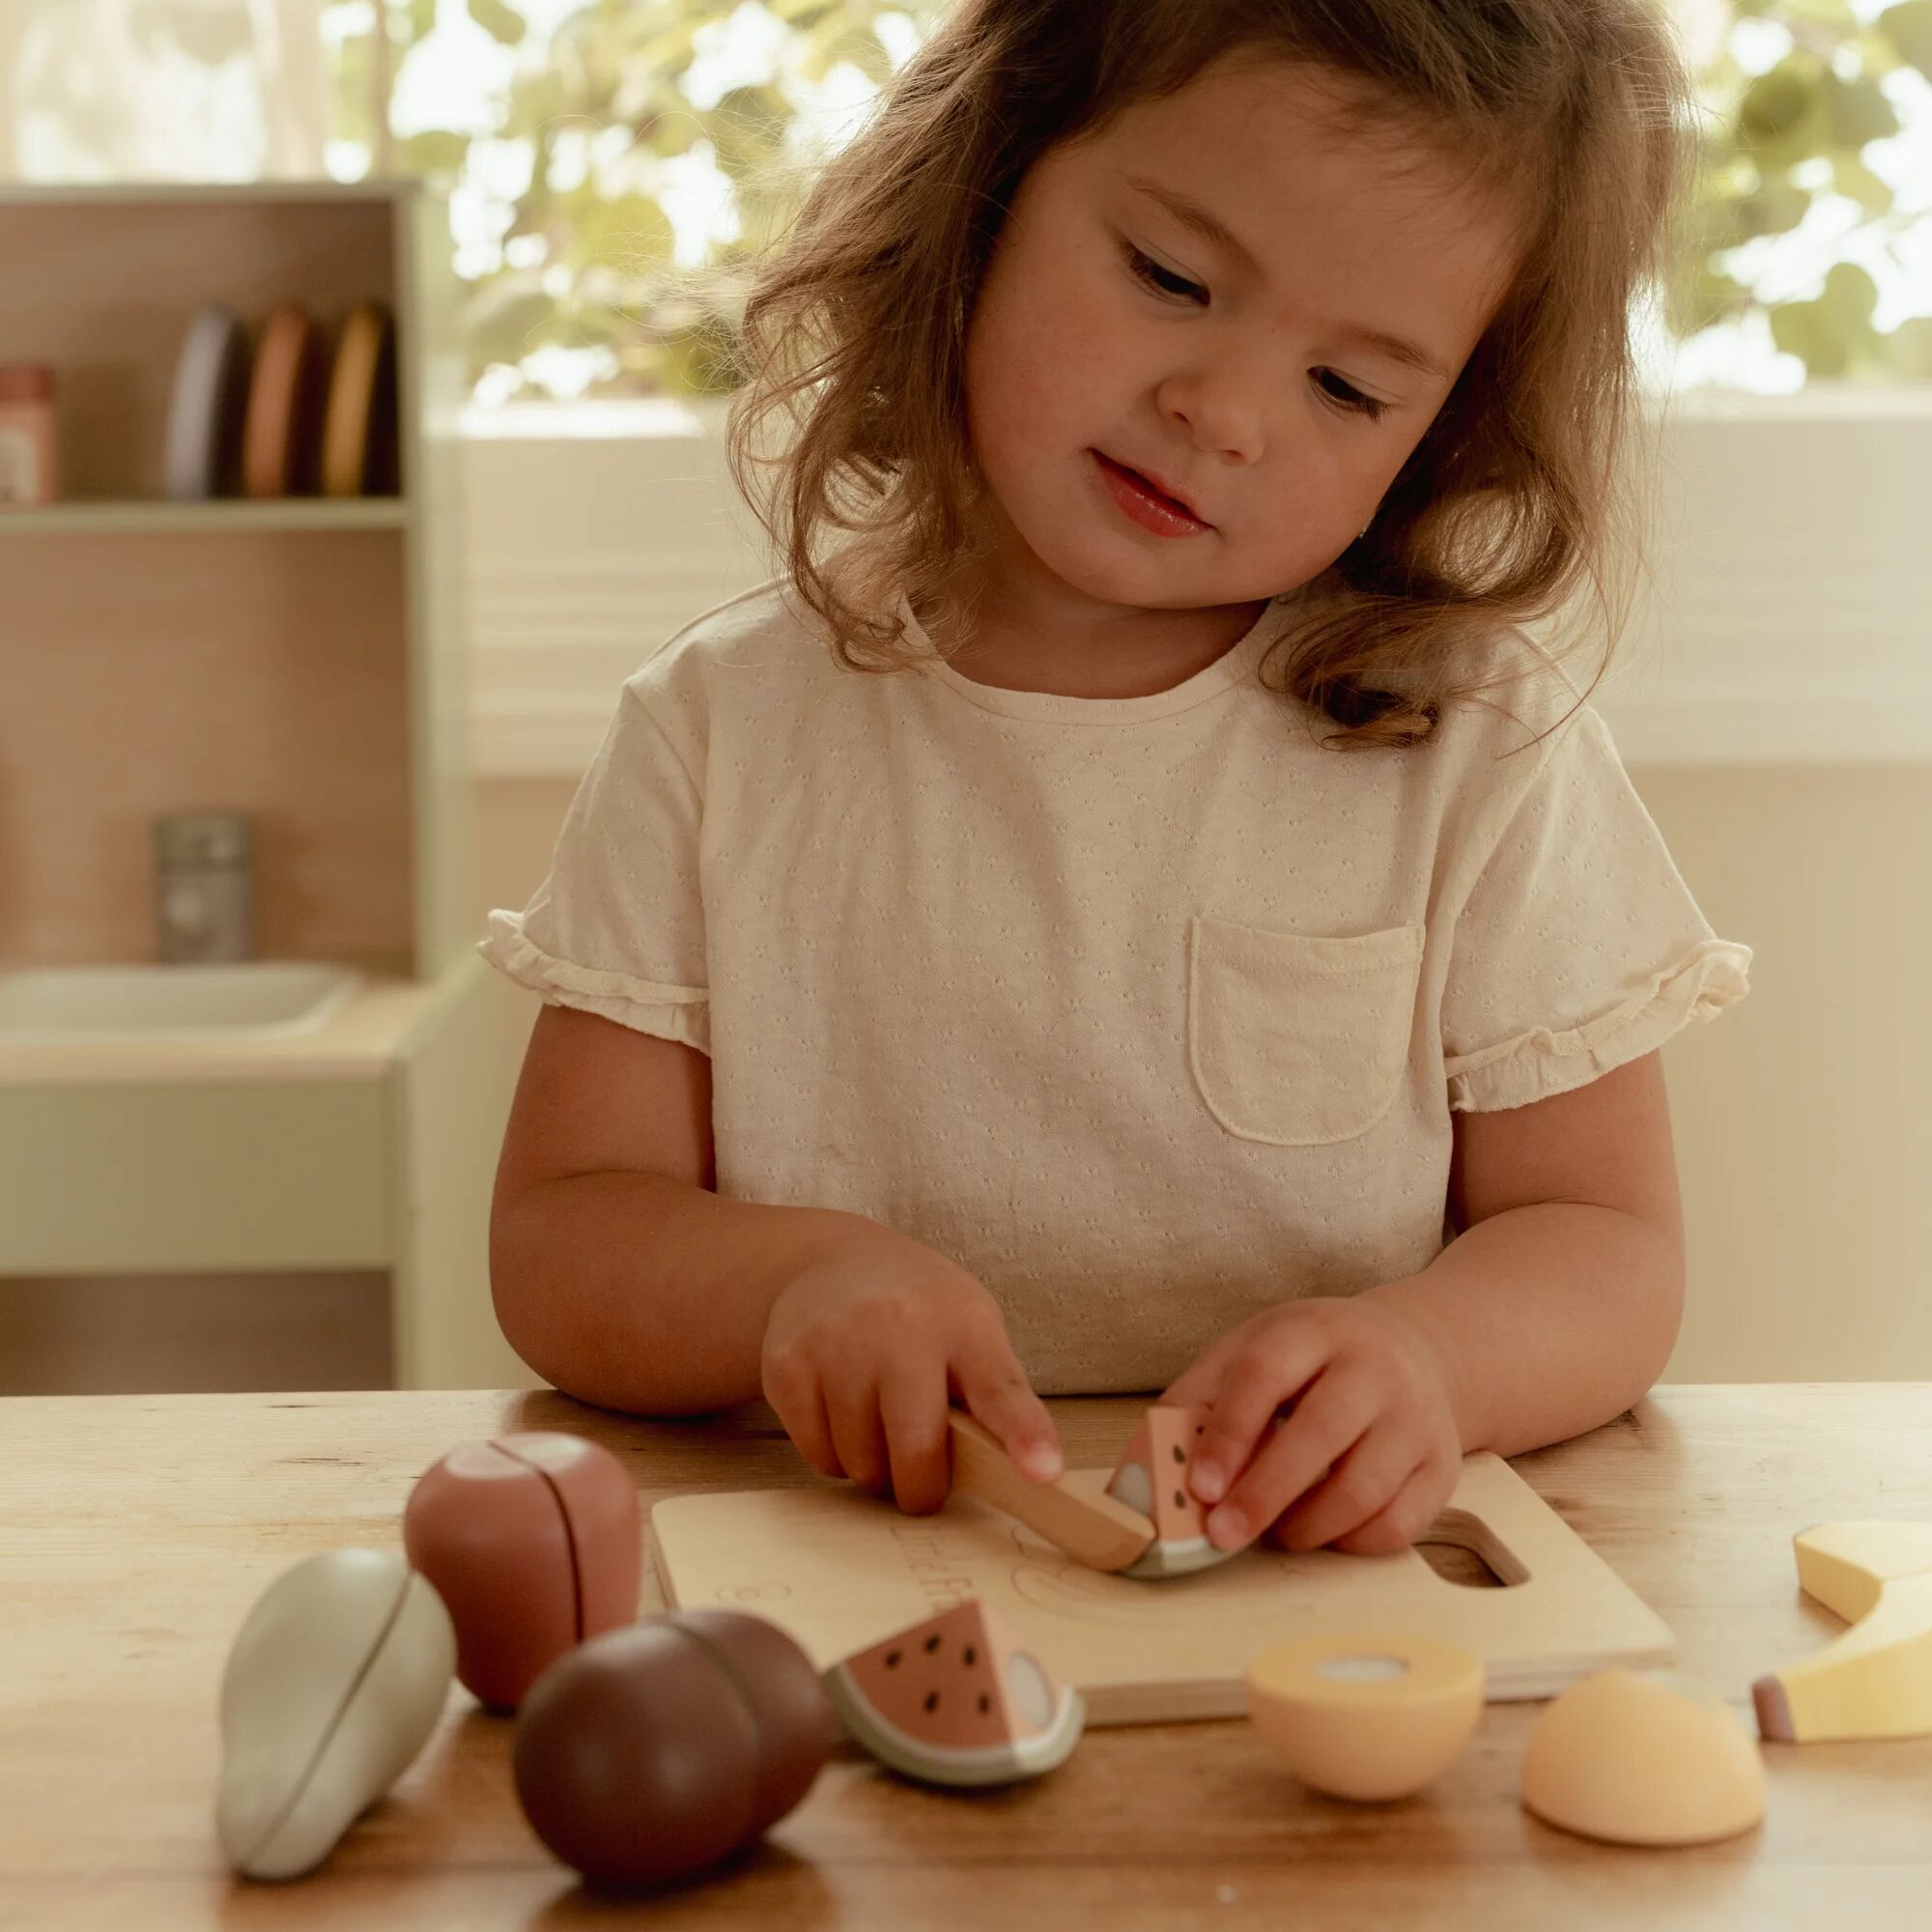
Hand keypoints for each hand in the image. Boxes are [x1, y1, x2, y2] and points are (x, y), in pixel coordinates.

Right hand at [760, 1227, 1062, 1515]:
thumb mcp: (971, 1330)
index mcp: (964, 1325)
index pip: (1000, 1389)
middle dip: (921, 1487)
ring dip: (873, 1467)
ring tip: (877, 1424)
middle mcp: (899, 1327)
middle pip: (916, 1448)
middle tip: (921, 1481)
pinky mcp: (788, 1364)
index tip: (1042, 1473)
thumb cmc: (920, 1313)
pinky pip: (817, 1454)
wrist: (832, 1262)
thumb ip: (991, 1396)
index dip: (1024, 1435)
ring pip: (860, 1462)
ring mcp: (837, 1343)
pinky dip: (833, 1454)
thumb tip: (1016, 1476)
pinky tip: (840, 1413)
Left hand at [1159, 1294, 1463, 1555]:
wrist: (1415, 1351)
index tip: (1199, 1487)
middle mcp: (1373, 1368)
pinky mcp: (1442, 1467)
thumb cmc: (1313, 1360)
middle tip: (1223, 1534)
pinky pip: (1398, 1524)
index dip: (1228, 1433)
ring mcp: (1415, 1418)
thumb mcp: (1253, 1349)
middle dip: (1265, 1492)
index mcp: (1314, 1331)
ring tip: (1274, 1534)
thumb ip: (1201, 1398)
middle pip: (1321, 1432)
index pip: (1265, 1374)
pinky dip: (1351, 1543)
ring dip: (1307, 1526)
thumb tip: (1149, 1466)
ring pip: (1364, 1488)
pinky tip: (1322, 1533)